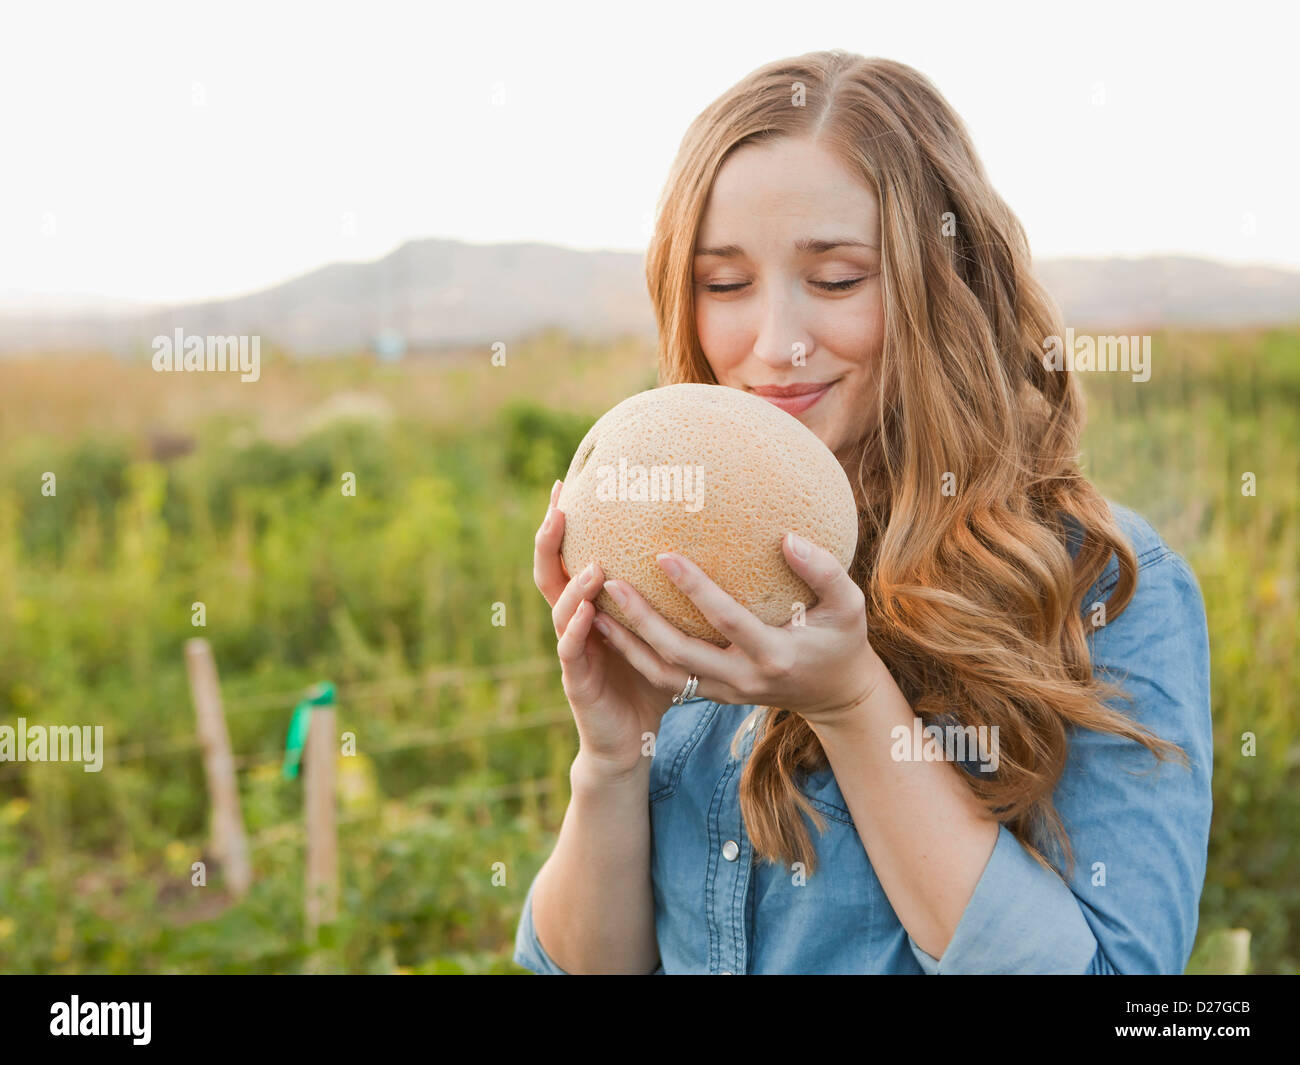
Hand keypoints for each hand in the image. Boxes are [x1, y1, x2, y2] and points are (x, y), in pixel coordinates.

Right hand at [534, 479, 686, 778]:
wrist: (629, 740)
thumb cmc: (651, 681)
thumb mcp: (666, 631)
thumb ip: (677, 596)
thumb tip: (721, 553)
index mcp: (589, 607)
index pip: (570, 554)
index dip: (563, 523)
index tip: (566, 481)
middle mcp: (572, 622)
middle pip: (551, 571)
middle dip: (549, 539)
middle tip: (559, 503)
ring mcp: (570, 651)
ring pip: (559, 608)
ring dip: (574, 584)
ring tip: (593, 563)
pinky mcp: (576, 681)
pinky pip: (572, 650)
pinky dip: (576, 628)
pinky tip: (588, 611)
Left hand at [591, 531, 888, 727]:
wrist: (835, 694)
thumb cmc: (842, 640)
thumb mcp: (850, 606)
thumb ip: (824, 571)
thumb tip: (788, 538)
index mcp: (775, 655)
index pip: (727, 620)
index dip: (695, 590)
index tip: (664, 555)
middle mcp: (743, 679)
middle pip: (680, 654)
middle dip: (642, 620)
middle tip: (610, 582)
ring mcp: (724, 692)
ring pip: (664, 673)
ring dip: (627, 643)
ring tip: (594, 608)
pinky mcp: (711, 695)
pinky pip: (666, 678)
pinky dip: (635, 655)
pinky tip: (610, 627)